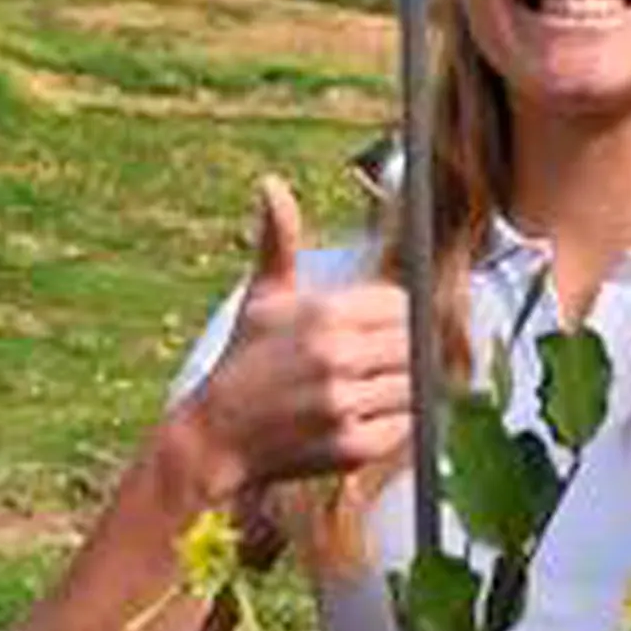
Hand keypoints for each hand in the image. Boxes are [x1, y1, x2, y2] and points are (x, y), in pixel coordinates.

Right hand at [174, 177, 412, 498]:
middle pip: (414, 345)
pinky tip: (367, 417)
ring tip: (374, 390)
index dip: (399, 317)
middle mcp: (337, 356)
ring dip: (403, 389)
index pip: (402, 305)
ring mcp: (345, 403)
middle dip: (405, 353)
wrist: (215, 437)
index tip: (383, 330)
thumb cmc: (244, 361)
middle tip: (384, 364)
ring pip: (414, 386)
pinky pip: (405, 427)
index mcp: (325, 314)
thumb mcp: (262, 298)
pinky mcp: (351, 446)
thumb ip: (278, 240)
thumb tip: (271, 183)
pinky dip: (396, 423)